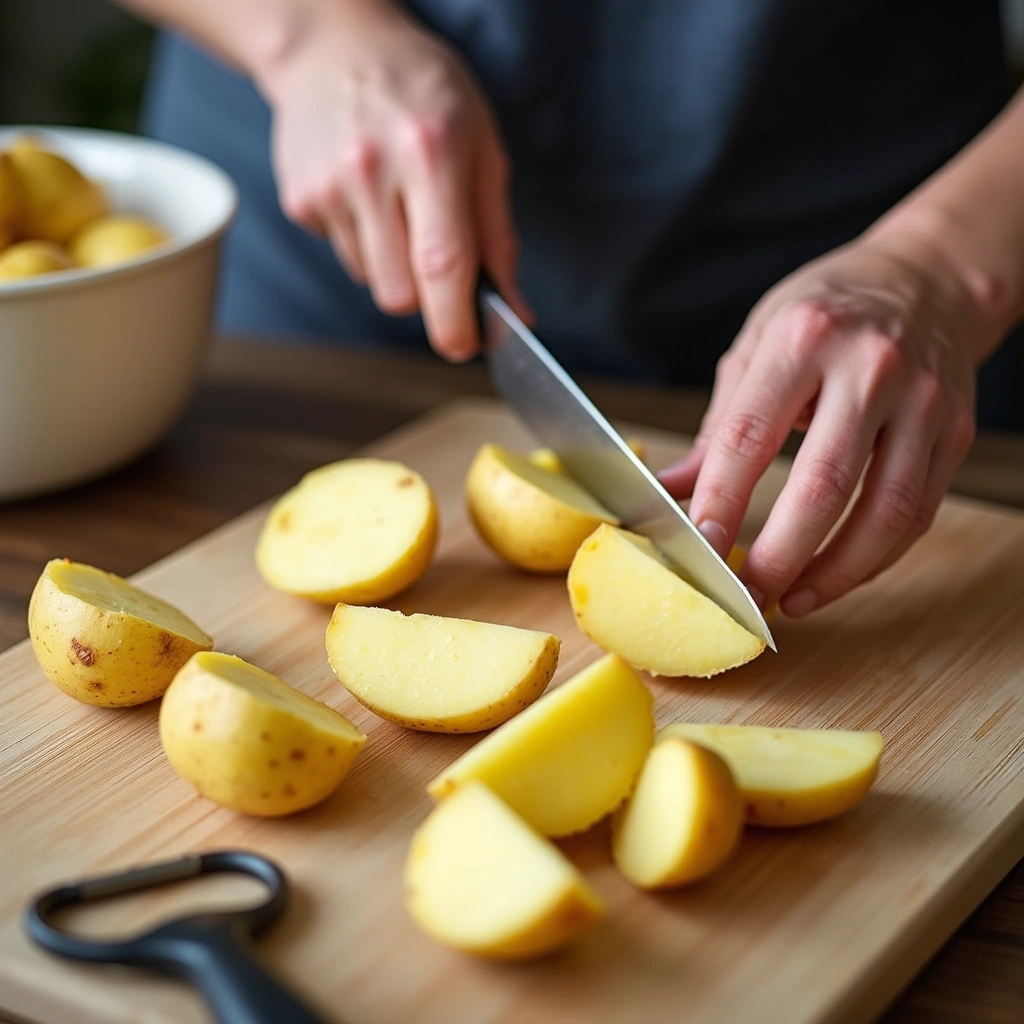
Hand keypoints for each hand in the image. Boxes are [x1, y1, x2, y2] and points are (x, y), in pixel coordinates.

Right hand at [258, 0, 528, 358]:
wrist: (334, 46)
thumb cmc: (423, 91)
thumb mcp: (482, 146)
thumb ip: (498, 235)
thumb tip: (515, 310)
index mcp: (430, 152)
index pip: (442, 264)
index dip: (455, 320)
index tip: (466, 345)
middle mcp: (371, 170)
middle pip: (401, 294)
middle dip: (428, 298)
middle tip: (441, 262)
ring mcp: (327, 186)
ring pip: (373, 283)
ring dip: (397, 269)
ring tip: (401, 209)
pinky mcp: (299, 199)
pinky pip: (347, 259)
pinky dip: (367, 246)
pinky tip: (369, 198)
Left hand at [660, 232, 982, 616]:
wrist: (927, 278)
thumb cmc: (826, 310)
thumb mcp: (757, 343)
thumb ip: (719, 425)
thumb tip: (672, 489)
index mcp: (803, 340)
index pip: (750, 436)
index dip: (722, 501)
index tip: (700, 550)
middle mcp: (870, 368)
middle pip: (823, 485)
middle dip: (779, 556)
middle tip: (745, 597)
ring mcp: (922, 402)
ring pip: (884, 512)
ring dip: (834, 573)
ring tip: (791, 602)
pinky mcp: (955, 432)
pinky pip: (917, 514)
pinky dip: (874, 559)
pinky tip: (835, 577)